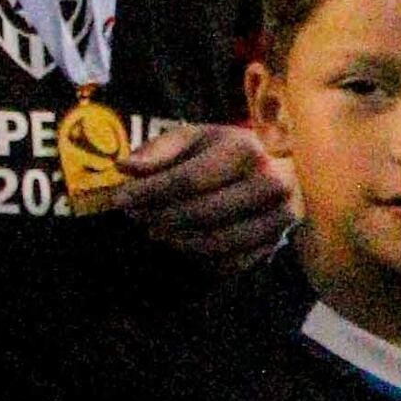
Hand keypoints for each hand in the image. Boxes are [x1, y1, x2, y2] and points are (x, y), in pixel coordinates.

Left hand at [111, 122, 292, 266]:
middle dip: (160, 217)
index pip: (189, 179)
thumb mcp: (191, 139)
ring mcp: (280, 216)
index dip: (150, 193)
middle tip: (135, 217)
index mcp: (245, 148)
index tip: (120, 200)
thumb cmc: (221, 152)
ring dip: (176, 240)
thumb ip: (157, 152)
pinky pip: (232, 262)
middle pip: (202, 212)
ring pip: (216, 241)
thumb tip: (125, 168)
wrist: (276, 169)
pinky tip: (181, 243)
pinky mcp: (278, 242)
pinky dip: (200, 258)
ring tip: (154, 230)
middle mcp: (270, 182)